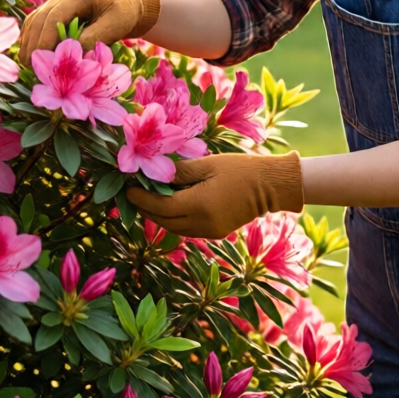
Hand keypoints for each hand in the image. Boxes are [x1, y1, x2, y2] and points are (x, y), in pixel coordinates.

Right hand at [19, 0, 159, 67]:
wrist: (128, 3)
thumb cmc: (125, 13)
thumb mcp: (115, 25)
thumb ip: (94, 38)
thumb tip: (73, 53)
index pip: (54, 17)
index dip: (44, 39)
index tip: (40, 59)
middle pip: (39, 19)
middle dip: (33, 43)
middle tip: (29, 65)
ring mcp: (57, 1)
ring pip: (35, 21)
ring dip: (29, 41)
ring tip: (27, 64)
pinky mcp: (56, 11)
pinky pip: (38, 24)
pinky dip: (33, 38)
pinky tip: (31, 55)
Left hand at [127, 151, 303, 237]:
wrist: (270, 186)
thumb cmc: (240, 169)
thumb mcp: (207, 164)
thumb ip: (180, 172)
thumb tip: (155, 174)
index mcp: (199, 205)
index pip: (160, 207)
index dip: (142, 199)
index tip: (129, 189)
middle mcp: (202, 224)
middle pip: (164, 221)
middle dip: (146, 209)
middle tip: (134, 194)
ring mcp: (209, 231)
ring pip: (174, 229)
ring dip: (159, 216)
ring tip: (149, 199)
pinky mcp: (216, 232)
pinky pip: (187, 229)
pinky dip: (175, 220)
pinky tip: (171, 206)